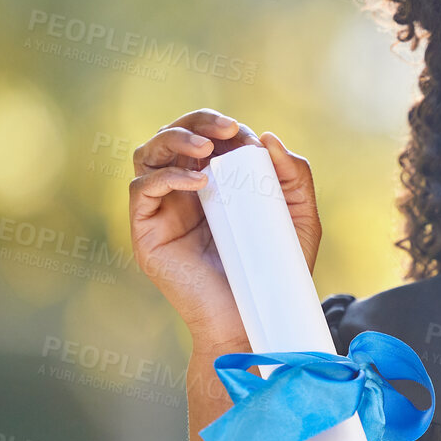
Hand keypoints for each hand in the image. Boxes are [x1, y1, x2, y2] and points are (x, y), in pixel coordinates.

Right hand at [129, 108, 322, 349]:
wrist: (257, 320)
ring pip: (146, 154)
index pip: (202, 137)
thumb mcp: (300, 219)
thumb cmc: (278, 272)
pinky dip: (166, 175)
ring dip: (173, 139)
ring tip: (207, 146)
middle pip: (169, 137)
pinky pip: (141, 190)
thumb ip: (294, 178)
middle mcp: (182, 193)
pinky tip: (199, 180)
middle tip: (225, 128)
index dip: (217, 124)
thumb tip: (267, 137)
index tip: (242, 131)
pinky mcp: (147, 234)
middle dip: (194, 121)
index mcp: (214, 184)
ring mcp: (162, 211)